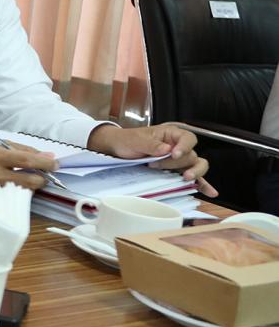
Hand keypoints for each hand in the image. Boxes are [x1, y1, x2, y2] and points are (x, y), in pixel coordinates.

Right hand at [0, 139, 59, 189]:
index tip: (55, 164)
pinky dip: (16, 191)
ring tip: (25, 178)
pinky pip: (9, 197)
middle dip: (42, 178)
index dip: (45, 163)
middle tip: (45, 174)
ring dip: (29, 185)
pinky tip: (12, 186)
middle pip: (29, 181)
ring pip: (22, 191)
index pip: (27, 160)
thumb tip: (45, 156)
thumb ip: (19, 149)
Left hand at [88, 124, 214, 196]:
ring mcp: (178, 161)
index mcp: (170, 134)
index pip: (187, 138)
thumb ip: (151, 144)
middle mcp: (178, 147)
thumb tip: (165, 149)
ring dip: (193, 173)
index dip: (184, 146)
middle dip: (178, 162)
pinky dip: (202, 185)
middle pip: (191, 155)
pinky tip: (210, 192)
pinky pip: (194, 178)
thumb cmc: (127, 140)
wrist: (117, 149)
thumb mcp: (135, 140)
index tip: (173, 153)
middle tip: (159, 165)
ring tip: (184, 178)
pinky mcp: (176, 172)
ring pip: (196, 165)